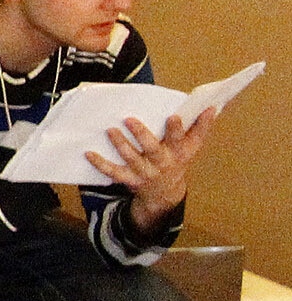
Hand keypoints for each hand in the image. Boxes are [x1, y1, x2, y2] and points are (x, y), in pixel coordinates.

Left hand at [87, 109, 217, 232]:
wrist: (166, 193)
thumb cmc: (178, 160)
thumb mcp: (192, 146)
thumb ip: (201, 127)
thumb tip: (212, 107)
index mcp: (179, 153)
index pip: (180, 140)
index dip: (177, 129)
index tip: (173, 116)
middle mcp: (162, 163)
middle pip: (152, 149)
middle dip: (141, 135)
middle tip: (129, 119)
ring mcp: (145, 172)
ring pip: (131, 158)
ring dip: (120, 145)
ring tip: (110, 130)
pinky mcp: (129, 179)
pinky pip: (113, 172)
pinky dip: (100, 164)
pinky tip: (88, 153)